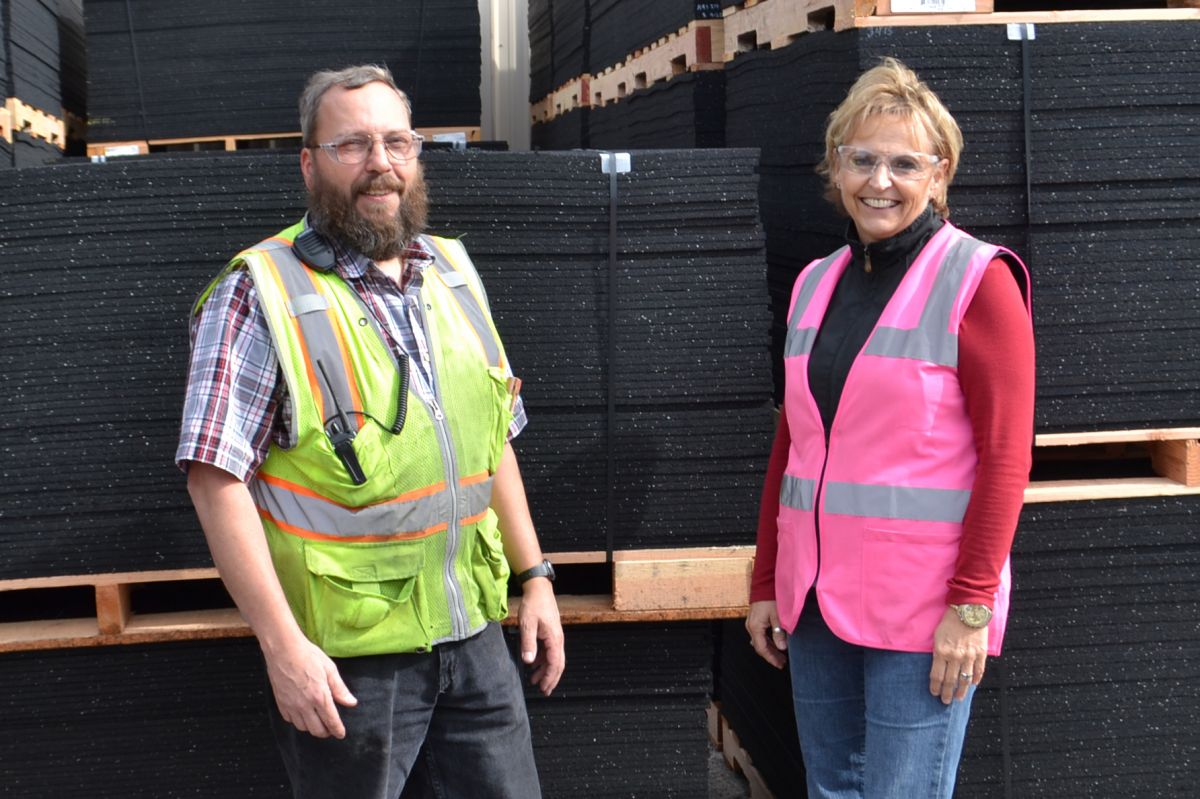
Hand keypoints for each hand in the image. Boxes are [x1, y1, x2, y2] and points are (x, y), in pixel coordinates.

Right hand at [263, 635, 357, 738]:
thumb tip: (351, 703)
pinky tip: (302, 714)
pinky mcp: (280, 703)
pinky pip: (290, 720)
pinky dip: (298, 721)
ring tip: (318, 721)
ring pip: (302, 727)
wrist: (283, 650)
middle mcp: (304, 705)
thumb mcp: (329, 669)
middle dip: (326, 732)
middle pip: (316, 730)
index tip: (341, 734)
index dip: (337, 730)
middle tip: (331, 728)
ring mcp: (290, 706)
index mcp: (319, 697)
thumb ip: (340, 689)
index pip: (331, 721)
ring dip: (312, 727)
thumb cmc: (308, 656)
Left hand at [518, 578, 564, 694]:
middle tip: (544, 691)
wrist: (539, 589)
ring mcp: (555, 636)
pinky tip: (534, 664)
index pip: (554, 664)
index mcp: (554, 639)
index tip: (544, 688)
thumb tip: (529, 661)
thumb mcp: (527, 624)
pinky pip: (549, 651)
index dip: (550, 678)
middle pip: (558, 664)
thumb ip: (528, 643)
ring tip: (535, 681)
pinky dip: (543, 660)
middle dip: (551, 679)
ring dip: (546, 670)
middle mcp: (558, 640)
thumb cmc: (533, 605)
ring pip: (554, 658)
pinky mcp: (550, 633)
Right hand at [746, 600, 787, 668]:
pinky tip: (774, 644)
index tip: (779, 664)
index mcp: (755, 627)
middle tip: (781, 662)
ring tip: (780, 655)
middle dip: (771, 655)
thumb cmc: (770, 598)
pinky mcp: (754, 619)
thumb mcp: (778, 616)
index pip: (762, 648)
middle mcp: (750, 626)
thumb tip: (782, 647)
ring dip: (769, 649)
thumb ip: (779, 633)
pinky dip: (767, 641)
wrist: (763, 584)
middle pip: (759, 646)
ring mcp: (751, 623)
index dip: (771, 658)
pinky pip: (759, 635)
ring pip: (759, 641)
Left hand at [929, 607, 988, 704]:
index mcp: (941, 652)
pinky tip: (972, 685)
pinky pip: (978, 671)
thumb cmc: (949, 621)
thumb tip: (938, 666)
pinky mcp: (980, 654)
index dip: (935, 687)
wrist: (968, 610)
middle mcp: (955, 657)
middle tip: (945, 701)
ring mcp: (969, 656)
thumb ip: (938, 652)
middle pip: (950, 681)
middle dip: (946, 693)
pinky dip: (975, 680)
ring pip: (964, 680)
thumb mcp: (937, 636)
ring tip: (957, 699)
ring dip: (961, 691)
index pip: (936, 676)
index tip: (934, 693)